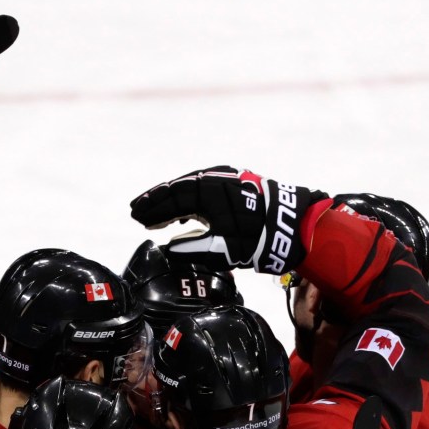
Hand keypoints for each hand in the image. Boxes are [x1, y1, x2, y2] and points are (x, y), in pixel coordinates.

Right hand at [130, 165, 319, 274]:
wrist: (292, 224)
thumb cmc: (257, 240)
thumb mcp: (221, 250)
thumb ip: (191, 249)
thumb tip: (170, 249)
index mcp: (206, 194)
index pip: (171, 200)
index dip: (153, 209)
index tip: (137, 216)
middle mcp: (214, 180)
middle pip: (177, 188)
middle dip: (157, 201)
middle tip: (137, 210)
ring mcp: (226, 178)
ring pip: (190, 185)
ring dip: (172, 199)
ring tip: (157, 213)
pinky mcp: (236, 181)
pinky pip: (204, 185)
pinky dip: (189, 196)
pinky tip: (185, 210)